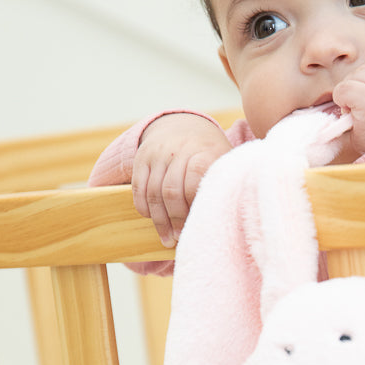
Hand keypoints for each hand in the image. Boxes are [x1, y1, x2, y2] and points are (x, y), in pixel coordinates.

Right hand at [133, 113, 230, 246]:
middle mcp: (178, 150)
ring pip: (153, 192)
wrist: (183, 125)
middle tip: (181, 239)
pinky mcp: (141, 158)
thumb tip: (227, 217)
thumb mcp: (223, 160)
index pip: (194, 180)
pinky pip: (138, 188)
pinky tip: (153, 220)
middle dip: (176, 219)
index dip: (194, 205)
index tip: (200, 226)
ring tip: (167, 239)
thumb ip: (224, 182)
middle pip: (171, 191)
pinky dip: (144, 207)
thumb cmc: (210, 153)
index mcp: (203, 151)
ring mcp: (157, 154)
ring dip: (160, 220)